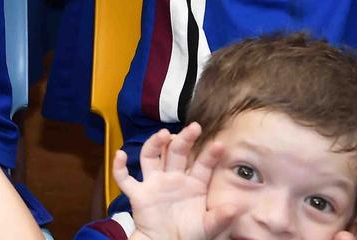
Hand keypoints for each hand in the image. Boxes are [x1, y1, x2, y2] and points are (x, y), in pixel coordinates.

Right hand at [117, 124, 240, 239]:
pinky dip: (119, 167)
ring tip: (163, 134)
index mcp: (194, 184)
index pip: (202, 165)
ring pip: (151, 157)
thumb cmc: (191, 234)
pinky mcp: (139, 194)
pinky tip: (120, 155)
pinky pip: (125, 179)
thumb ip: (220, 217)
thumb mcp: (209, 226)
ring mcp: (154, 184)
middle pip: (176, 153)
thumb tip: (236, 207)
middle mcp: (173, 178)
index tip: (219, 144)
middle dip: (184, 140)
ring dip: (154, 144)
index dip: (210, 155)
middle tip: (193, 128)